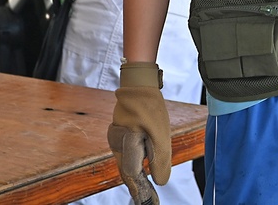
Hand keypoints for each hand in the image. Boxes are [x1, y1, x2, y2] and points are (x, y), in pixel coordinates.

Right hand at [108, 62, 171, 203]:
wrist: (139, 84)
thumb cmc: (150, 106)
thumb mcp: (160, 133)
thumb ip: (160, 158)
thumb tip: (160, 181)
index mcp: (125, 144)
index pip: (133, 175)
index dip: (141, 191)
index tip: (149, 203)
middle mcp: (117, 144)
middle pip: (128, 172)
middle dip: (139, 189)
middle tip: (150, 202)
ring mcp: (117, 140)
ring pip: (127, 165)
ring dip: (137, 180)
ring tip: (147, 194)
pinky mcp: (122, 136)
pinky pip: (128, 155)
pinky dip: (136, 167)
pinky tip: (143, 174)